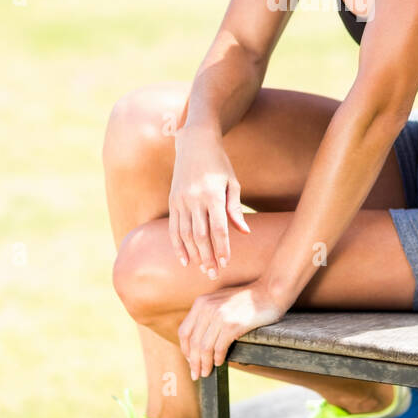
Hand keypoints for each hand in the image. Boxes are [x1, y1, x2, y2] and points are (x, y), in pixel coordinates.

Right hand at [169, 128, 250, 278]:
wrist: (194, 143)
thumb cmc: (219, 164)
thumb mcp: (232, 182)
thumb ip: (235, 208)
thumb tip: (244, 232)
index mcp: (213, 194)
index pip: (218, 227)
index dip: (222, 247)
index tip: (227, 262)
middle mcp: (194, 199)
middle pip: (201, 235)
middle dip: (208, 257)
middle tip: (214, 274)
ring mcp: (181, 201)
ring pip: (186, 234)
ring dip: (194, 254)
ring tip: (202, 269)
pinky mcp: (173, 202)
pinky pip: (173, 228)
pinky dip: (178, 246)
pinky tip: (184, 260)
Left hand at [178, 281, 288, 379]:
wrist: (270, 291)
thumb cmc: (248, 299)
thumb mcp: (221, 301)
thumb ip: (208, 315)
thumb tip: (198, 341)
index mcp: (201, 302)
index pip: (184, 331)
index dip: (185, 349)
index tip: (190, 360)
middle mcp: (207, 308)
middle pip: (193, 342)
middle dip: (193, 361)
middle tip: (196, 374)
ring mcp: (219, 316)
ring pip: (204, 347)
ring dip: (204, 364)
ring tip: (206, 373)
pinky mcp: (232, 325)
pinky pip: (219, 348)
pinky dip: (217, 358)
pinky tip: (219, 362)